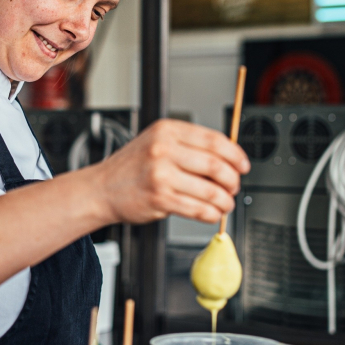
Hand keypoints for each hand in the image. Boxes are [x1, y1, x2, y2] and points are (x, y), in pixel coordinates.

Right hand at [98, 119, 248, 225]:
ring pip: (210, 190)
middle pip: (216, 165)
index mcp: (167, 131)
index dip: (235, 154)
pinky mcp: (160, 199)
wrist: (102, 188)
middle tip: (233, 186)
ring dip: (225, 200)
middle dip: (232, 180)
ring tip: (224, 203)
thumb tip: (227, 159)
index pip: (214, 140)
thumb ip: (188, 146)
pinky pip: (198, 209)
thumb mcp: (157, 142)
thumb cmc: (131, 167)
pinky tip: (211, 213)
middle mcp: (163, 150)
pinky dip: (211, 214)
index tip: (243, 165)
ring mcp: (161, 175)